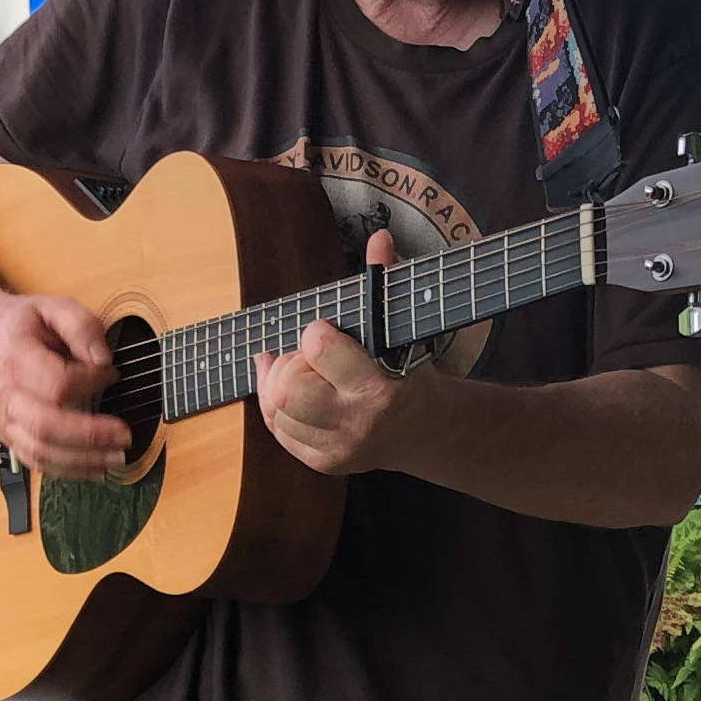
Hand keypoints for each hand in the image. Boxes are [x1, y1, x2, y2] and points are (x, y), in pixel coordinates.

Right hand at [0, 288, 128, 476]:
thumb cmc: (21, 325)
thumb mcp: (53, 306)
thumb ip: (82, 327)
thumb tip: (103, 360)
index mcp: (15, 358)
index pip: (56, 382)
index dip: (90, 382)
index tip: (112, 374)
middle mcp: (5, 394)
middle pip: (45, 425)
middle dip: (90, 435)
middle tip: (125, 435)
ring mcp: (4, 420)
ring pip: (40, 452)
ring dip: (82, 460)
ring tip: (116, 458)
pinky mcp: (9, 437)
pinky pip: (37, 462)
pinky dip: (68, 470)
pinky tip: (96, 468)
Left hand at [258, 230, 436, 475]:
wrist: (425, 431)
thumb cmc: (409, 370)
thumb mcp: (402, 328)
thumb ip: (386, 282)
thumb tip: (380, 237)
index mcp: (379, 387)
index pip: (317, 348)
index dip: (314, 334)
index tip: (325, 331)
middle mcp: (356, 422)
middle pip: (286, 388)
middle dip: (290, 366)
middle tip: (311, 358)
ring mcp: (337, 447)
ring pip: (275, 410)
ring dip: (280, 386)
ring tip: (307, 375)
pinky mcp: (323, 462)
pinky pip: (277, 430)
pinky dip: (277, 407)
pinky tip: (296, 393)